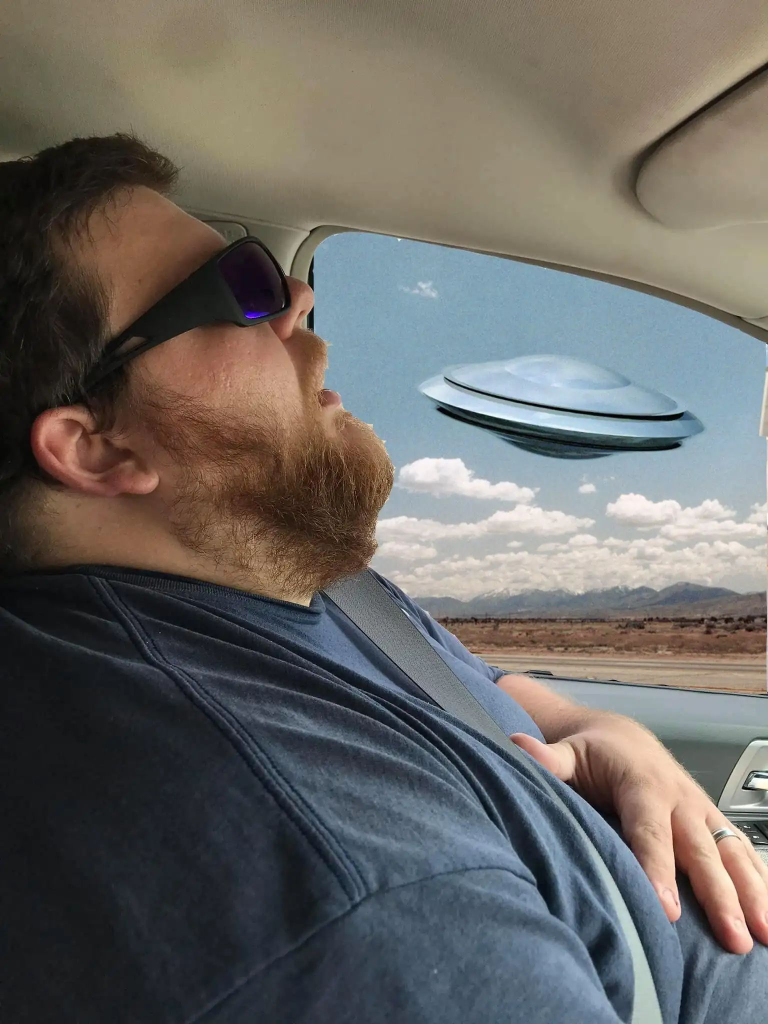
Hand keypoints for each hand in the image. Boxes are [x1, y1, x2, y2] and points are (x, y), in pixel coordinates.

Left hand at [510, 719, 767, 953]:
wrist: (622, 736)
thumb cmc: (592, 752)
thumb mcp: (567, 752)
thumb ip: (547, 759)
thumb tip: (517, 748)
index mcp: (643, 784)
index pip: (649, 831)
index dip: (658, 868)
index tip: (667, 909)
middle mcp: (680, 799)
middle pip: (700, 852)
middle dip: (718, 896)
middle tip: (731, 938)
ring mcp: (701, 811)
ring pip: (732, 854)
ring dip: (751, 894)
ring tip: (765, 936)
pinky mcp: (713, 822)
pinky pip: (743, 852)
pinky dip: (760, 881)